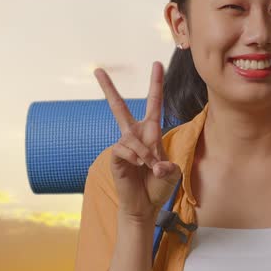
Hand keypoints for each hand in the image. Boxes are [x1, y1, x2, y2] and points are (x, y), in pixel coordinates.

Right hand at [95, 62, 181, 223]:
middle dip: (108, 89)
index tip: (156, 64)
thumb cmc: (158, 187)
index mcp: (151, 132)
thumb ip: (168, 166)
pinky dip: (135, 158)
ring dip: (145, 154)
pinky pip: (124, 149)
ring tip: (150, 168)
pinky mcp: (115, 157)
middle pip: (118, 107)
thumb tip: (154, 163)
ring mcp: (123, 145)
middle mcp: (135, 135)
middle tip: (97, 70)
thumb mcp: (172, 174)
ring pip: (132, 140)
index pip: (154, 103)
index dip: (156, 84)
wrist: (145, 206)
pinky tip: (139, 167)